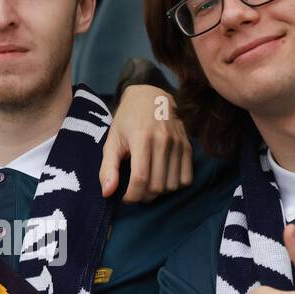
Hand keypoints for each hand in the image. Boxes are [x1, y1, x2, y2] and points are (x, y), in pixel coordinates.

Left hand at [99, 84, 193, 202]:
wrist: (151, 96)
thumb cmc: (127, 120)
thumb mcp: (112, 140)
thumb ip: (107, 168)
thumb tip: (107, 193)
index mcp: (141, 139)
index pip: (140, 179)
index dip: (132, 196)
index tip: (126, 197)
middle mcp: (162, 141)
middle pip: (157, 186)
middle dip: (143, 196)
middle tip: (135, 191)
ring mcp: (178, 144)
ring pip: (172, 185)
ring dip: (159, 193)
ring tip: (148, 185)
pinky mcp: (187, 146)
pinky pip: (186, 178)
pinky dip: (174, 185)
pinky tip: (163, 179)